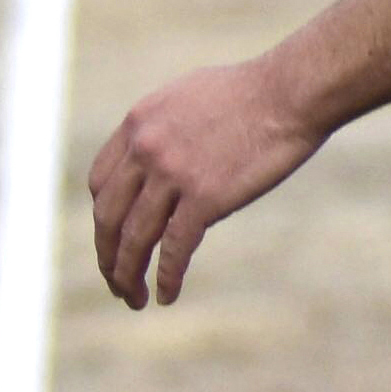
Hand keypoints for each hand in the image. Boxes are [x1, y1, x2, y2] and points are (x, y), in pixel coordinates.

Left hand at [86, 60, 322, 307]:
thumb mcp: (185, 98)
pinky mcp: (205, 197)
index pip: (99, 183)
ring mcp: (172, 174)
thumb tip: (151, 160)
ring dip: (127, 275)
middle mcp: (145, 150)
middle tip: (114, 280)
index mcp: (136, 125)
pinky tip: (166, 295)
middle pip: (107, 217)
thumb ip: (160, 130)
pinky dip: (167, 277)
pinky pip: (175, 248)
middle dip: (106, 255)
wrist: (290, 91)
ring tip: (131, 299)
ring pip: (134, 239)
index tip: (112, 235)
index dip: (103, 215)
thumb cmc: (250, 91)